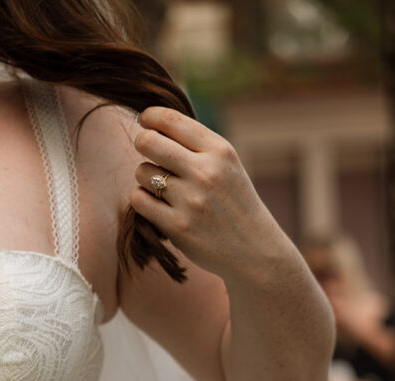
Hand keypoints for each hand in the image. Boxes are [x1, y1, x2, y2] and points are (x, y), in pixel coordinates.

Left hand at [131, 107, 281, 279]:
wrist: (254, 249)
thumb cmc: (234, 203)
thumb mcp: (227, 165)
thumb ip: (197, 145)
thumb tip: (154, 123)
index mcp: (220, 151)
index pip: (171, 121)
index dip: (150, 117)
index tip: (145, 121)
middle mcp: (206, 172)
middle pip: (148, 142)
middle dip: (142, 143)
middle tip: (148, 153)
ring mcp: (191, 201)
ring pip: (142, 172)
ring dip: (145, 177)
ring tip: (160, 186)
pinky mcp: (178, 227)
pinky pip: (140, 201)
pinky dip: (142, 199)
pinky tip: (155, 204)